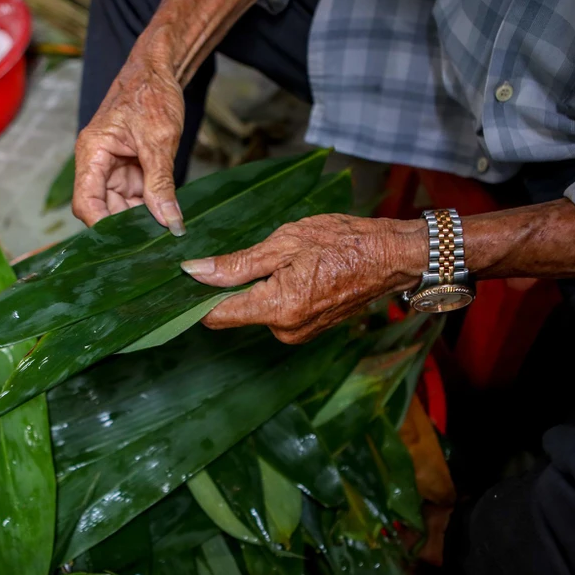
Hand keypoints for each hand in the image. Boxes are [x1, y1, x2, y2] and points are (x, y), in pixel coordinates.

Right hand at [73, 54, 185, 234]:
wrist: (159, 71)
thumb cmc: (152, 94)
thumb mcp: (159, 140)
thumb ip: (161, 183)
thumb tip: (168, 221)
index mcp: (92, 153)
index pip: (85, 202)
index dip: (102, 226)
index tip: (127, 243)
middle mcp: (98, 164)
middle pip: (103, 209)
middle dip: (126, 226)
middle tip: (154, 243)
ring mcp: (114, 169)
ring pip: (121, 207)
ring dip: (141, 220)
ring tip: (165, 232)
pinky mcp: (130, 170)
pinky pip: (136, 198)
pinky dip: (150, 208)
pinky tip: (167, 218)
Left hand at [181, 214, 426, 343]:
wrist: (393, 257)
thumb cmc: (344, 241)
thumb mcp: (285, 242)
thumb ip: (237, 263)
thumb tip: (195, 273)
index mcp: (278, 308)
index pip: (216, 314)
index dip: (194, 298)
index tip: (182, 279)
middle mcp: (286, 330)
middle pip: (234, 313)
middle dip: (229, 287)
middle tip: (242, 252)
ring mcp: (299, 333)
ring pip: (256, 311)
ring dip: (254, 288)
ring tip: (279, 258)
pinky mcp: (308, 329)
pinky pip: (276, 312)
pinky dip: (273, 293)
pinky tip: (291, 270)